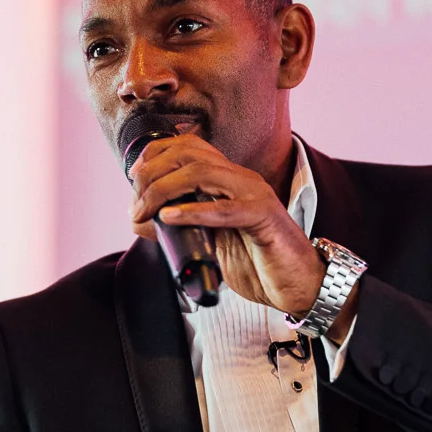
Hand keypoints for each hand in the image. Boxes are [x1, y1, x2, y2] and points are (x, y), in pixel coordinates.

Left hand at [128, 133, 338, 324]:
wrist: (298, 285)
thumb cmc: (256, 263)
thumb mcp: (211, 241)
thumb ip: (182, 227)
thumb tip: (142, 221)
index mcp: (229, 179)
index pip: (188, 146)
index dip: (155, 156)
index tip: (133, 180)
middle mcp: (241, 179)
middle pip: (188, 154)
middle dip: (152, 174)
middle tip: (136, 204)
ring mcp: (254, 194)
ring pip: (201, 173)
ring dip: (164, 191)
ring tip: (146, 214)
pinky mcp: (263, 218)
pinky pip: (224, 209)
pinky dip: (193, 211)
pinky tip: (170, 218)